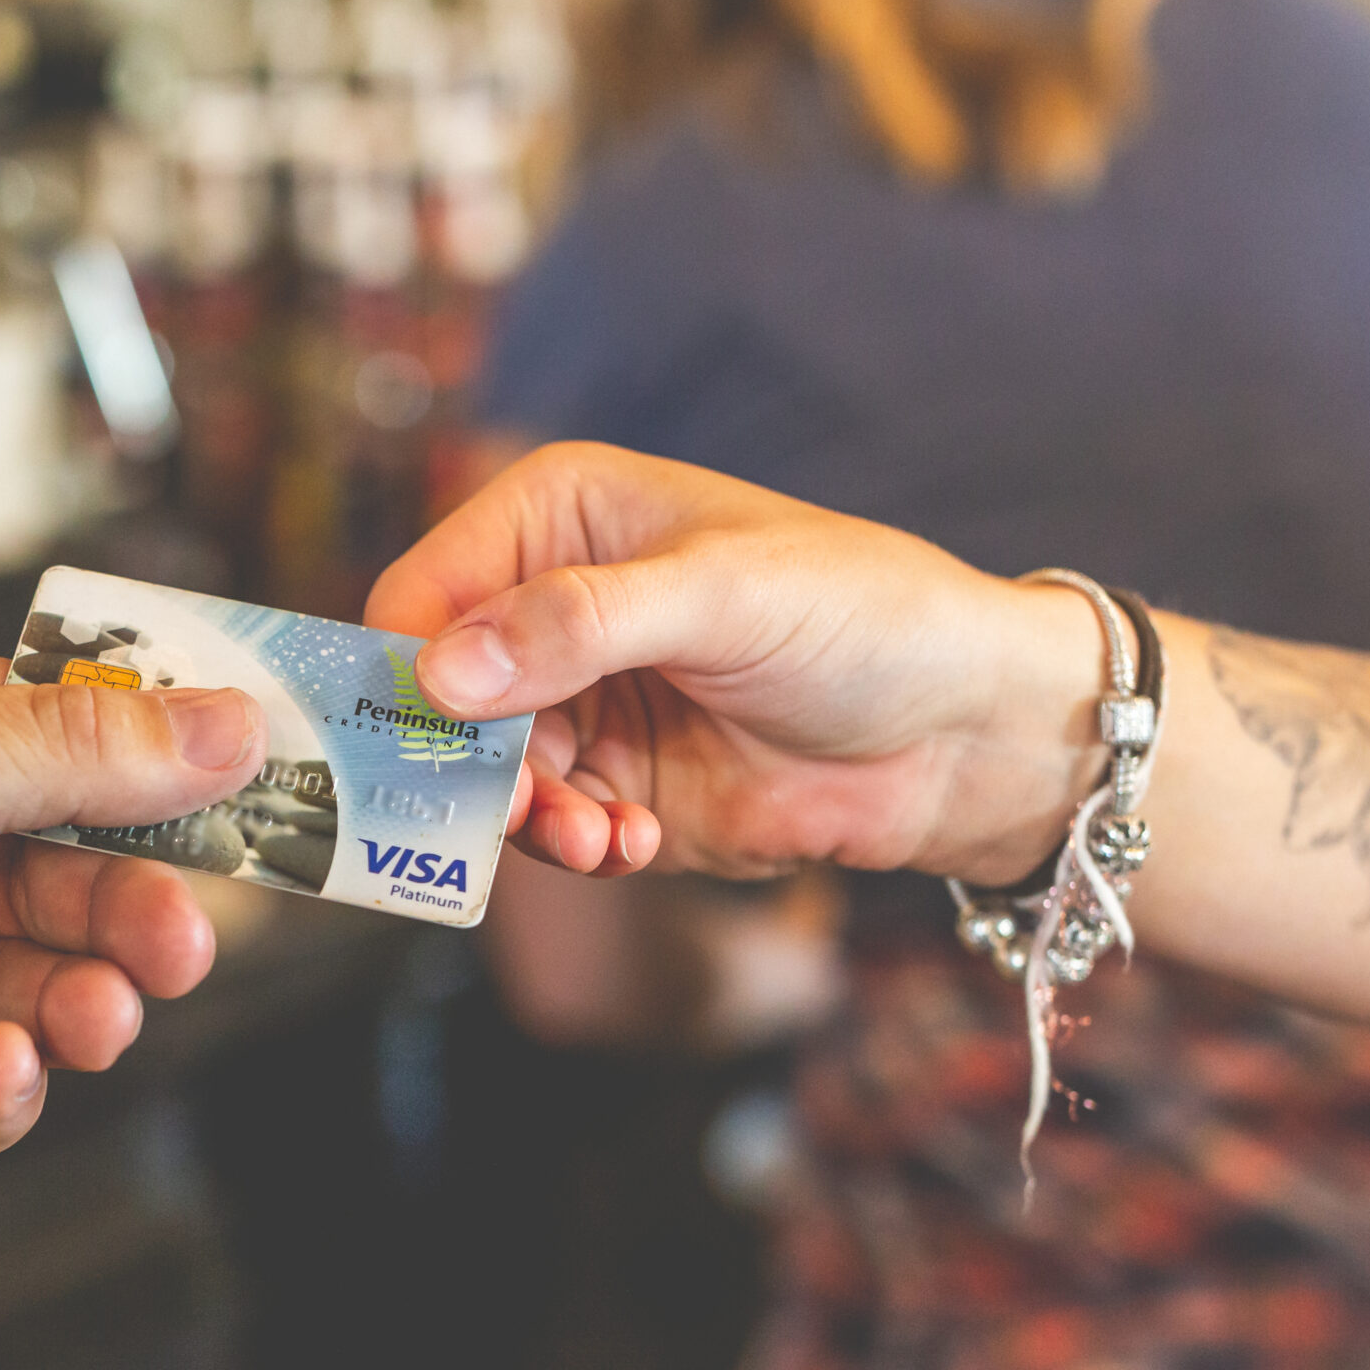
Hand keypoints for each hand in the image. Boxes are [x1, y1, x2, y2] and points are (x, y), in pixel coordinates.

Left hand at [0, 644, 264, 1219]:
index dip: (155, 784)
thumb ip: (60, 754)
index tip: (257, 811)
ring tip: (96, 1014)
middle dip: (123, 913)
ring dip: (72, 1004)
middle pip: (53, 884)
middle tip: (178, 945)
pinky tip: (6, 1073)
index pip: (53, 751)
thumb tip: (228, 720)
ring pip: (19, 997)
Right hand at [364, 442, 1111, 884]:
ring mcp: (580, 702)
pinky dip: (575, 847)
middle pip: (437, 700)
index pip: (423, 591)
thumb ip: (578, 624)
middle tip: (521, 810)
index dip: (404, 667)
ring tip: (595, 842)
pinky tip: (633, 850)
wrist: (965, 731)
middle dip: (466, 765)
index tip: (424, 739)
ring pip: (484, 776)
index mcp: (557, 519)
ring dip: (526, 820)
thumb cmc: (860, 616)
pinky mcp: (615, 785)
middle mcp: (550, 608)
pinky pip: (548, 827)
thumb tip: (442, 671)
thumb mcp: (718, 596)